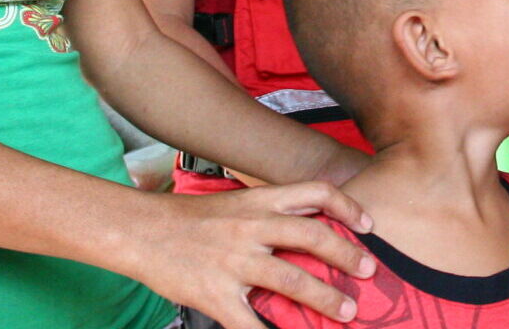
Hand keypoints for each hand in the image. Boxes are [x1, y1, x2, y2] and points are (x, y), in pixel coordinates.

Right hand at [126, 182, 378, 328]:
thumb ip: (269, 213)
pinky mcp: (215, 295)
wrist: (138, 230)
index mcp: (258, 202)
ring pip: (292, 280)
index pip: (315, 193)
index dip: (348, 207)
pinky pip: (251, 324)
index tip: (369, 226)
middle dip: (347, 256)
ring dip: (326, 298)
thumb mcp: (234, 204)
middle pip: (313, 236)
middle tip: (370, 272)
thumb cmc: (188, 219)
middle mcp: (251, 228)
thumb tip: (310, 227)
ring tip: (348, 313)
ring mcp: (234, 262)